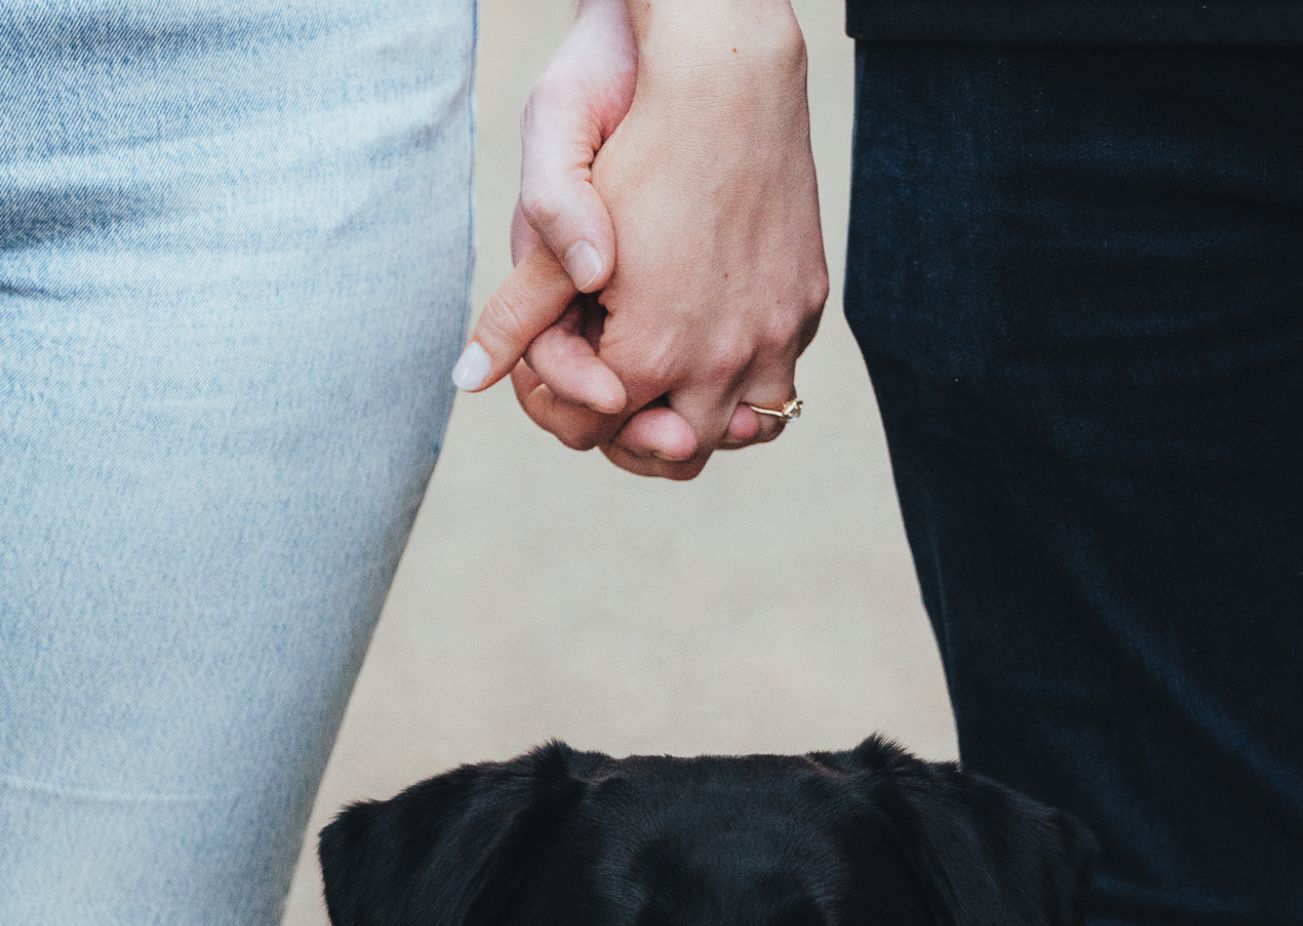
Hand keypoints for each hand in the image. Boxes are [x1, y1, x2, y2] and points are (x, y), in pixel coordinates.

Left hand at [461, 0, 827, 481]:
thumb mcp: (550, 210)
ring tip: (664, 388)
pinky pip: (780, 381)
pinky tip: (713, 350)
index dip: (563, 411)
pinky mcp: (808, 305)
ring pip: (739, 431)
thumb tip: (468, 380)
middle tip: (610, 397)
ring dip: (698, 419)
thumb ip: (515, 312)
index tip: (556, 379)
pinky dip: (745, 383)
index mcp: (653, 347)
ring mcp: (777, 333)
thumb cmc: (631, 128)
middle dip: (632, 434)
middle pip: (672, 453)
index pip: (596, 430)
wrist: (731, 68)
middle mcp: (723, 355)